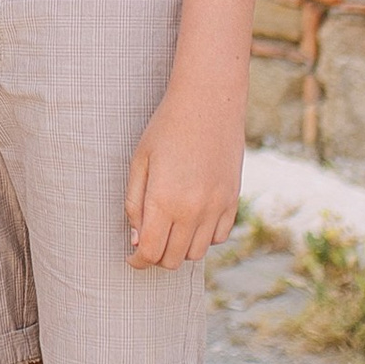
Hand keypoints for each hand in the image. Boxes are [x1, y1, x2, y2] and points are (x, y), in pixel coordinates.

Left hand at [124, 82, 244, 268]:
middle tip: (147, 241)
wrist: (208, 102)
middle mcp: (193, 210)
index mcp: (164, 200)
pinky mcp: (232, 200)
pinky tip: (192, 220)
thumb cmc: (166, 128)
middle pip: (172, 259)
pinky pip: (219, 237)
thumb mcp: (139, 162)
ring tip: (169, 230)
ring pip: (197, 253)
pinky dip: (204, 237)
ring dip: (179, 249)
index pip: (150, 252)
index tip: (132, 256)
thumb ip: (134, 204)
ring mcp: (217, 207)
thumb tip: (137, 240)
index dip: (138, 261)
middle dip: (155, 256)